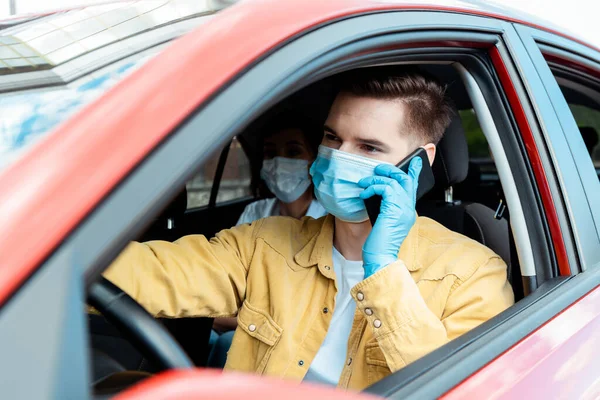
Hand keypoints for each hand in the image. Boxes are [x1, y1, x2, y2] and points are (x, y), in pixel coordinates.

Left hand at [358, 157, 421, 277]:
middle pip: (406, 179)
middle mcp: (408, 208)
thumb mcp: (384, 221)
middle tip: (379, 168)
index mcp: (407, 211)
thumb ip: (386, 207)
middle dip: (392, 170)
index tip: (414, 161)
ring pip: (395, 180)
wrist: (380, 257)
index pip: (413, 187)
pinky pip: (386, 187)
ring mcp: (403, 208)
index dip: (413, 172)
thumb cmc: (379, 244)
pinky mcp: (394, 208)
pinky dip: (373, 187)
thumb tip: (377, 193)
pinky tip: (364, 193)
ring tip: (365, 182)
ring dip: (377, 178)